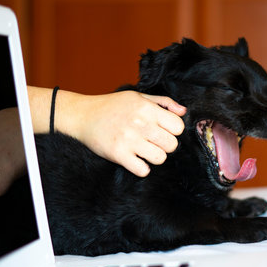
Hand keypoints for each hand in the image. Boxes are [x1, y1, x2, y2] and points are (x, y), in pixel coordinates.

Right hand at [58, 90, 186, 176]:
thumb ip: (163, 102)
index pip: (178, 127)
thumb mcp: (138, 97)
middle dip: (165, 146)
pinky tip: (135, 160)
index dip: (173, 131)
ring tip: (144, 151)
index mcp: (146, 108)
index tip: (163, 131)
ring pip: (160, 158)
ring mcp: (129, 140)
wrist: (83, 116)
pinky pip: (142, 170)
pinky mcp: (118, 154)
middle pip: (172, 145)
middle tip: (153, 142)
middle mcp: (140, 123)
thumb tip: (183, 112)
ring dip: (154, 157)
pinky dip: (141, 168)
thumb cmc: (112, 106)